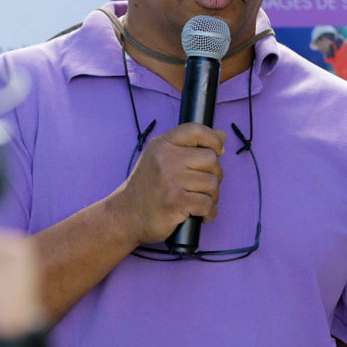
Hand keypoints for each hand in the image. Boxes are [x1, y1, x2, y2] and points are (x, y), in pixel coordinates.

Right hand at [111, 123, 224, 244]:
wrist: (124, 216)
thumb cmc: (146, 188)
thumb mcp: (161, 158)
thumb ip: (189, 146)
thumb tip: (221, 135)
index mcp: (162, 145)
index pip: (196, 130)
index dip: (213, 139)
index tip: (218, 151)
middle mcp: (165, 159)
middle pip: (210, 159)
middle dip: (215, 175)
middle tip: (204, 186)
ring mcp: (170, 180)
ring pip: (212, 183)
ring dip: (212, 196)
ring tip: (200, 202)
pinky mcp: (175, 202)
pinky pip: (207, 204)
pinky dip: (209, 212)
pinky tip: (201, 215)